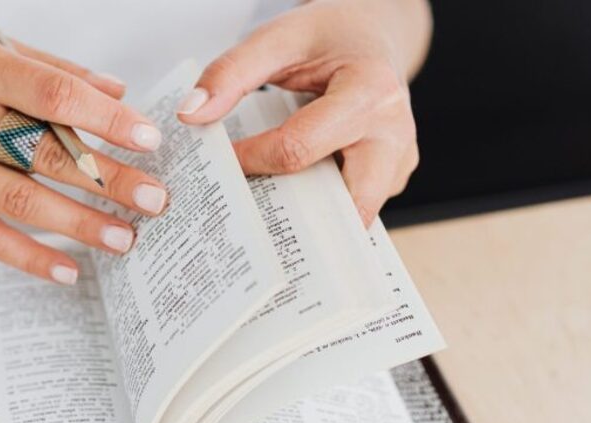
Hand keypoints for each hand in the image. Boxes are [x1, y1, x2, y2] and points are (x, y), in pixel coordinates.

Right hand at [0, 33, 169, 283]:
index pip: (53, 94)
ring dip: (79, 224)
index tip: (148, 138)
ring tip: (124, 237)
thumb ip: (50, 69)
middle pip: (45, 153)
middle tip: (154, 199)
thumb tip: (116, 93)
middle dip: (108, 180)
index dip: (105, 119)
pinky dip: (28, 257)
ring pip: (20, 201)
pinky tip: (67, 269)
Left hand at [177, 0, 430, 225]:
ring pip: (353, 216)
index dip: (251, 160)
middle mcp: (394, 133)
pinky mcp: (394, 176)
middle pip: (343, 203)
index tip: (219, 162)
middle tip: (248, 218)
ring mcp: (400, 160)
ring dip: (311, 222)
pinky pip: (354, 206)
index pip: (298, 148)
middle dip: (296, 220)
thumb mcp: (280, 37)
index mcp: (371, 91)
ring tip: (268, 213)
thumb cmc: (331, 35)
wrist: (374, 32)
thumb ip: (232, 72)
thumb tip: (191, 115)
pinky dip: (322, 209)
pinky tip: (293, 198)